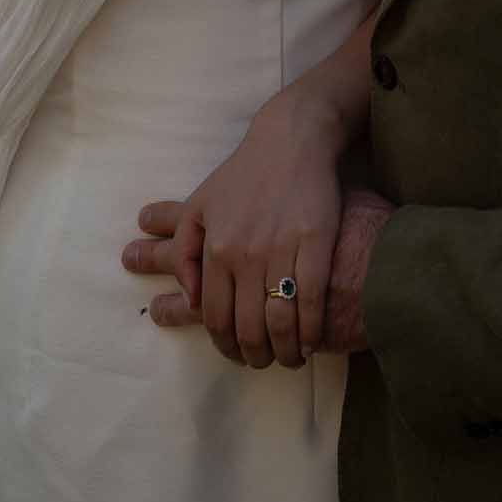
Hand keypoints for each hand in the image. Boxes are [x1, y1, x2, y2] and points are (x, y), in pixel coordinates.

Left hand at [128, 185, 393, 361]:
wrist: (292, 140)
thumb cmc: (243, 174)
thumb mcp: (199, 206)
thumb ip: (184, 251)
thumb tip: (189, 297)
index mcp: (217, 248)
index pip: (215, 315)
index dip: (224, 343)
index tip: (234, 352)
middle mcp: (247, 254)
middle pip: (248, 327)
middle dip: (254, 355)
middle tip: (261, 361)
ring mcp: (283, 249)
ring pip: (280, 321)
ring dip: (284, 351)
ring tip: (288, 356)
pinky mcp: (316, 243)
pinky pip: (312, 301)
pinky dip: (311, 330)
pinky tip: (311, 340)